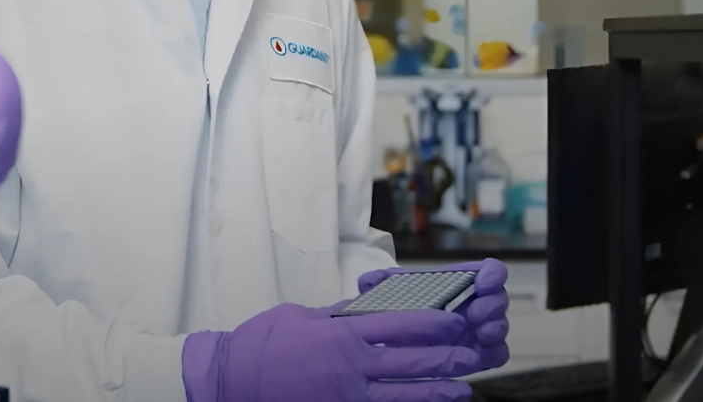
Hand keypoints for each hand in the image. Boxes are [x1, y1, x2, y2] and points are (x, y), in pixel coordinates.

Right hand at [182, 302, 480, 401]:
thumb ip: (339, 316)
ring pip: (404, 396)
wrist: (229, 381)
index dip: (435, 323)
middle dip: (448, 360)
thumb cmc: (261, 344)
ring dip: (436, 393)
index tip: (457, 321)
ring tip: (462, 392)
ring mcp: (346, 397)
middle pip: (412, 363)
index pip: (402, 325)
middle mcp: (351, 366)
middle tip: (473, 357)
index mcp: (343, 333)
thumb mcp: (303, 316)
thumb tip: (366, 309)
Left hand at [357, 259, 509, 372]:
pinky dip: (493, 352)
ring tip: (479, 333)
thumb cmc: (398, 314)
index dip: (491, 273)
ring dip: (494, 327)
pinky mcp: (480, 356)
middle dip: (492, 304)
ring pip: (500, 325)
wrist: (395, 349)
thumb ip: (380, 284)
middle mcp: (474, 304)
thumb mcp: (387, 297)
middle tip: (474, 313)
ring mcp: (479, 331)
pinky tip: (478, 354)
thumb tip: (367, 281)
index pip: (488, 270)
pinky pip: (498, 354)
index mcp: (459, 284)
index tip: (481, 282)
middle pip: (499, 298)